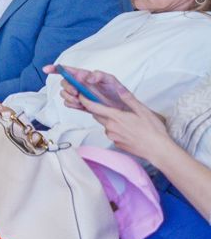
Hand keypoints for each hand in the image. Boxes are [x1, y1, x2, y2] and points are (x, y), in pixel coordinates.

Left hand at [59, 66, 174, 163]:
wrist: (158, 150)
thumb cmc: (153, 130)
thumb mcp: (142, 110)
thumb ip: (129, 99)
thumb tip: (119, 89)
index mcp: (115, 117)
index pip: (93, 107)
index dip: (84, 100)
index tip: (81, 95)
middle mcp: (110, 127)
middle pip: (98, 115)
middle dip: (100, 110)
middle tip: (111, 106)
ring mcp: (112, 137)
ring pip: (105, 125)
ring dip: (110, 121)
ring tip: (126, 121)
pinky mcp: (116, 144)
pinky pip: (112, 134)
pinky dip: (116, 130)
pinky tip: (128, 131)